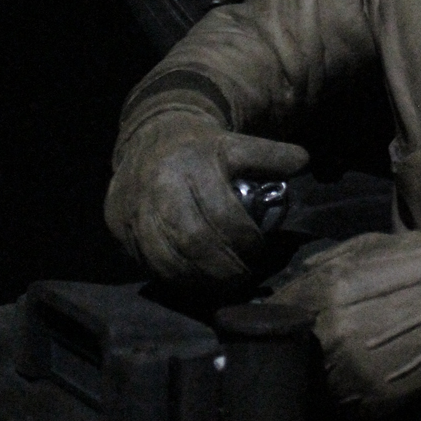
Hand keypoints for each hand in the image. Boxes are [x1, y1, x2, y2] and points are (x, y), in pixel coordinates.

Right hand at [105, 111, 308, 281]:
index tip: (259, 251)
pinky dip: (172, 277)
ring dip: (197, 280)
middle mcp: (158, 186)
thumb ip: (271, 156)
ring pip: (164, 258)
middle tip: (242, 277)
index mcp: (191, 162)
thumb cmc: (202, 148)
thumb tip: (304, 162)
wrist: (150, 136)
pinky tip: (193, 280)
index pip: (221, 212)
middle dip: (222, 267)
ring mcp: (133, 206)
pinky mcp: (116, 224)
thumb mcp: (237, 144)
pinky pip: (144, 261)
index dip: (244, 239)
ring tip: (221, 284)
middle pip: (192, 240)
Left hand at [274, 230, 420, 412]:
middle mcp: (332, 336)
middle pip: (290, 358)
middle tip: (312, 348)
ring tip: (339, 366)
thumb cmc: (412, 265)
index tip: (281, 327)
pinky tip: (362, 378)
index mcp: (322, 294)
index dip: (275, 323)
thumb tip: (286, 291)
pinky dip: (348, 397)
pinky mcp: (377, 400)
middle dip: (297, 353)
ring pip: (315, 388)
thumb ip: (315, 271)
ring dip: (321, 379)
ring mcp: (354, 372)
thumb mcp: (358, 249)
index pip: (273, 319)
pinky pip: (345, 409)